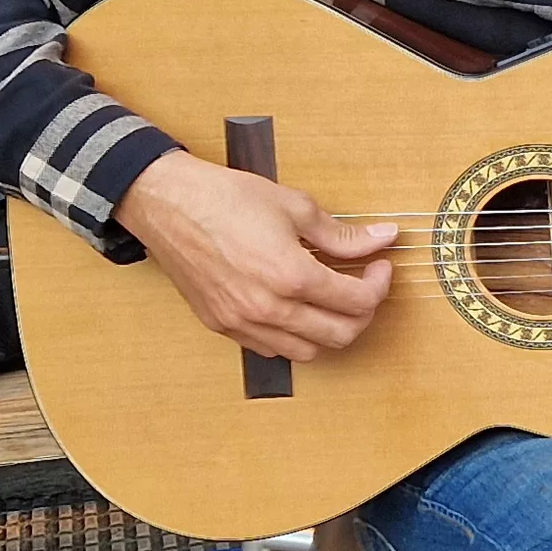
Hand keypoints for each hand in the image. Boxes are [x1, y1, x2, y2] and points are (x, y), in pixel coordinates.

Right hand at [112, 152, 397, 359]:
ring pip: (307, 351)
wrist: (168, 204)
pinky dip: (293, 337)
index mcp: (291, 276)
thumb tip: (383, 237)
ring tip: (332, 300)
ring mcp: (243, 322)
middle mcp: (268, 308)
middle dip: (363, 313)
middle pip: (340, 335)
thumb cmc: (225, 199)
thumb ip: (343, 234)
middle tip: (363, 286)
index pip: (358, 301)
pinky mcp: (222, 326)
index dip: (379, 284)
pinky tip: (296, 309)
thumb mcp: (294, 207)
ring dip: (329, 331)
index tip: (380, 267)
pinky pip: (270, 349)